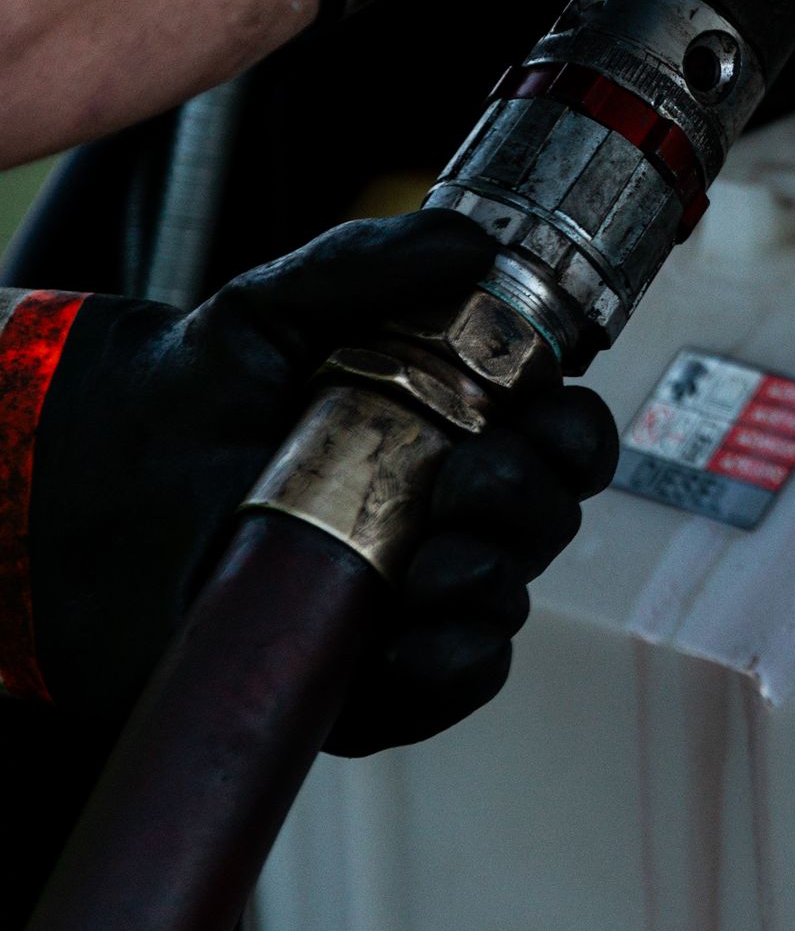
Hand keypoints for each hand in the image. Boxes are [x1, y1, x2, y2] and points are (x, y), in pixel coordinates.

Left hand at [22, 212, 615, 748]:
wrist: (89, 492)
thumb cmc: (187, 398)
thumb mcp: (273, 308)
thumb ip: (368, 264)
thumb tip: (471, 243)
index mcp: (447, 428)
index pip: (557, 437)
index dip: (569, 433)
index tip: (536, 417)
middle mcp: (441, 514)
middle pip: (549, 520)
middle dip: (530, 503)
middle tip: (467, 483)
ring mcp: (408, 598)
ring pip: (508, 601)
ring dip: (492, 579)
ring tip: (428, 563)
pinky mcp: (366, 676)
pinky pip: (453, 686)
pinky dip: (456, 666)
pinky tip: (415, 637)